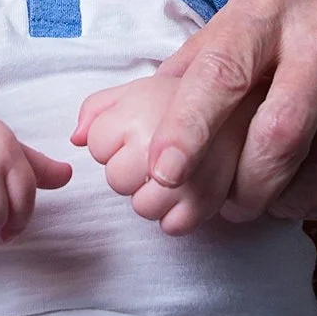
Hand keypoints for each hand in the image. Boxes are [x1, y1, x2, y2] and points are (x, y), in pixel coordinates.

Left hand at [72, 76, 214, 232]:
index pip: (96, 145)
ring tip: (168, 171)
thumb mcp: (135, 89)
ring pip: (142, 207)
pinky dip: (176, 214)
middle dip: (127, 168)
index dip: (111, 139)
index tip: (134, 129)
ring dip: (150, 194)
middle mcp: (162, 143)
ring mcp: (187, 176)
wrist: (241, 103)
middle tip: (152, 151)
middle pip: (116, 180)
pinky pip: (173, 226)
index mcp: (139, 110)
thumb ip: (96, 108)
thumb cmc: (184, 98)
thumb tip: (75, 138)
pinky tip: (183, 190)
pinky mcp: (208, 202)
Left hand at [138, 0, 316, 225]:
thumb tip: (130, 106)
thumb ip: (204, 54)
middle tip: (229, 207)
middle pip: (280, 132)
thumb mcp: (260, 0)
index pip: (224, 70)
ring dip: (294, 199)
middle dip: (248, 185)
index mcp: (273, 0)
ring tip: (271, 205)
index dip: (191, 127)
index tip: (164, 172)